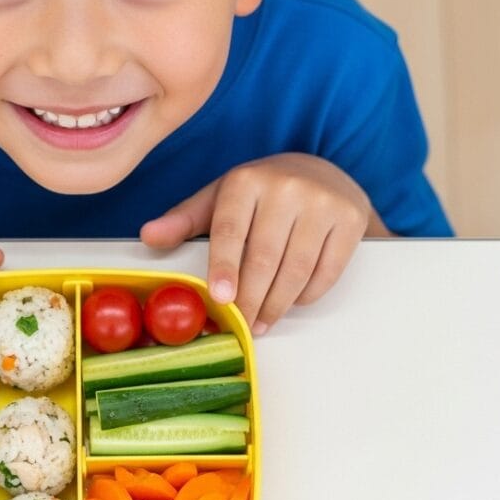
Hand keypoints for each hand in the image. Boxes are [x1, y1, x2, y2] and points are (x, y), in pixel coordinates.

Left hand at [140, 153, 385, 334]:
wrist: (322, 173)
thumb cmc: (261, 193)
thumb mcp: (220, 198)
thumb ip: (184, 220)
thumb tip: (149, 236)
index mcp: (247, 180)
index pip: (232, 231)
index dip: (225, 268)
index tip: (221, 298)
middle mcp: (287, 186)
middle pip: (265, 258)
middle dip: (251, 299)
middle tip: (242, 326)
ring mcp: (323, 202)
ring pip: (297, 269)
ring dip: (278, 305)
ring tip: (263, 322)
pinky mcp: (350, 219)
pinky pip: (326, 271)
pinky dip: (307, 294)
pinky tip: (292, 301)